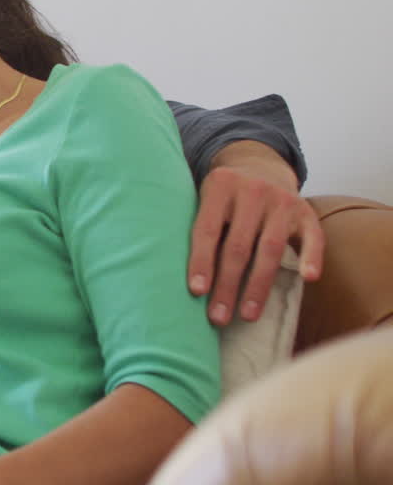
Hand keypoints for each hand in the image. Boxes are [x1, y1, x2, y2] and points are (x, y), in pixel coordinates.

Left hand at [188, 142, 323, 324]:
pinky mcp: (305, 212)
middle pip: (237, 246)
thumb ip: (197, 226)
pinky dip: (312, 257)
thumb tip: (171, 273)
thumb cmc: (224, 196)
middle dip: (227, 285)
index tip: (197, 292)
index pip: (207, 230)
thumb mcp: (205, 197)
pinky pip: (313, 236)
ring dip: (258, 286)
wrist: (261, 166)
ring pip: (270, 248)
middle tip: (217, 317)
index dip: (201, 262)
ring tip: (248, 315)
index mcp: (219, 186)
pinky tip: (308, 278)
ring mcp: (281, 201)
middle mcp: (252, 191)